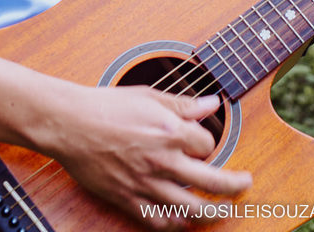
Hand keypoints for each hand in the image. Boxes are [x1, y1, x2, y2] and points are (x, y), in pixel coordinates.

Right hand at [50, 84, 251, 228]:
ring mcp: (145, 183)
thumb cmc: (106, 106)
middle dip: (235, 186)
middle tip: (245, 185)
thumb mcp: (149, 96)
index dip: (208, 142)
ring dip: (213, 213)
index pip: (207, 144)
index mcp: (168, 130)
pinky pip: (158, 220)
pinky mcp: (127, 198)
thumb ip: (184, 104)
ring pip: (190, 209)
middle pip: (212, 181)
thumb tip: (213, 103)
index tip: (202, 141)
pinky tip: (184, 221)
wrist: (68, 124)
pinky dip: (175, 224)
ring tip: (224, 212)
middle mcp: (161, 160)